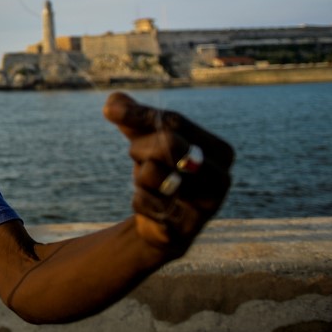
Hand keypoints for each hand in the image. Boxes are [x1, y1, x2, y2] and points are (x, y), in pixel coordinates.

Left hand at [103, 92, 233, 256]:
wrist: (164, 222)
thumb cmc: (160, 170)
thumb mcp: (145, 139)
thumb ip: (131, 115)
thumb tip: (113, 102)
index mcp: (220, 149)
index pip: (175, 122)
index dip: (140, 114)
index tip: (110, 113)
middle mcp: (221, 176)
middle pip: (169, 143)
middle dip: (140, 148)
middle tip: (137, 157)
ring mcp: (207, 206)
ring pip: (153, 173)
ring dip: (140, 177)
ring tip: (150, 184)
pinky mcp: (184, 229)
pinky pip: (145, 202)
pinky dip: (140, 200)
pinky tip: (152, 206)